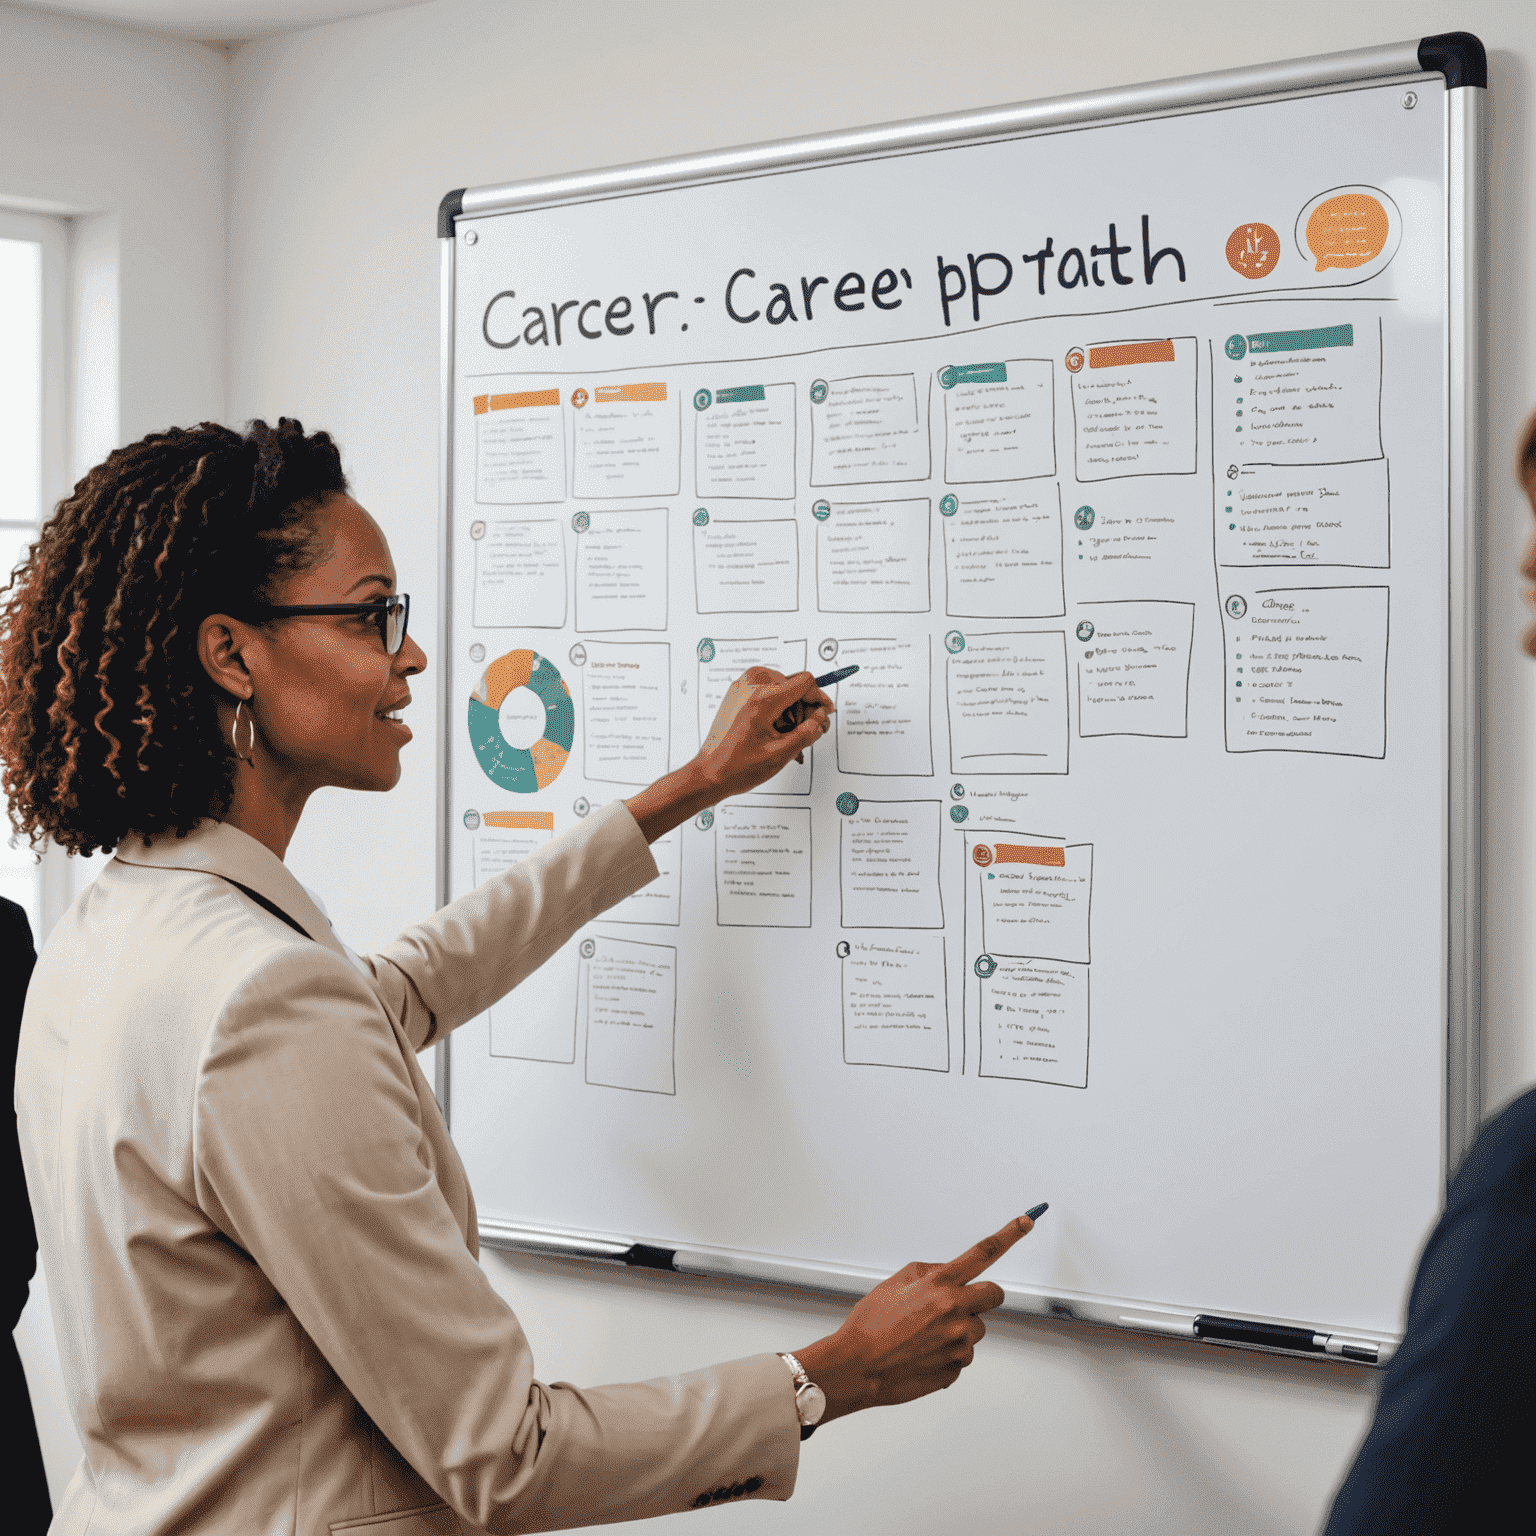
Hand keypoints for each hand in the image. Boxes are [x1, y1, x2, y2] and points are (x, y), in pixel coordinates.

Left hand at [624, 668, 831, 842]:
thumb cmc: (738, 766)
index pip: (805, 682)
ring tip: (785, 737)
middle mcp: (751, 686)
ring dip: (790, 711)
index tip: (824, 713)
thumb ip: (808, 732)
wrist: (710, 773)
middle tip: (802, 734)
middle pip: (794, 685)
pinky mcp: (737, 694)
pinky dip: (776, 709)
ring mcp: (741, 688)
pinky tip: (774, 732)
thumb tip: (821, 718)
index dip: (819, 698)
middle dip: (803, 710)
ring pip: (782, 688)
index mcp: (763, 699)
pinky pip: (767, 692)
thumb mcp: (782, 753)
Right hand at [791, 1215, 1034, 1422]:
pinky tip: (923, 1353)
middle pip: (994, 1295)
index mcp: (939, 1285)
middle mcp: (954, 1311)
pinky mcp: (956, 1368)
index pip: (983, 1252)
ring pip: (976, 1330)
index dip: (1009, 1234)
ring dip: (959, 1329)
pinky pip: (963, 1356)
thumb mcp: (895, 1282)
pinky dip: (948, 1354)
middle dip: (981, 1296)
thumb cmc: (870, 1324)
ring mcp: (958, 1342)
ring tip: (925, 1335)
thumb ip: (929, 1272)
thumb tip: (949, 1273)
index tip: (1026, 1222)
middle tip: (956, 1303)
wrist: (856, 1366)